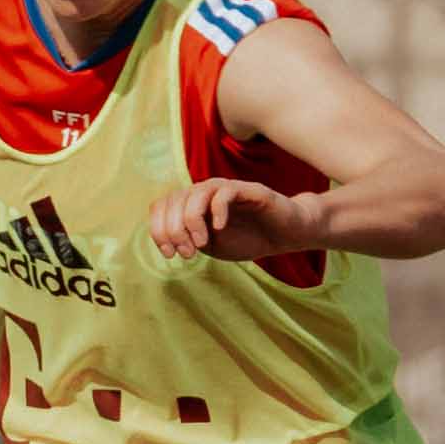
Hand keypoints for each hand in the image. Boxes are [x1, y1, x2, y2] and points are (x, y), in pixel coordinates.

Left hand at [149, 177, 320, 263]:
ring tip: (202, 243)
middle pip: (174, 201)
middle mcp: (205, 192)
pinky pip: (224, 193)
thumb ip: (190, 240)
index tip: (169, 254)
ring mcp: (225, 189)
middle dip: (174, 230)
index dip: (159, 230)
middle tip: (188, 253)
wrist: (285, 234)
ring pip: (195, 194)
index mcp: (192, 204)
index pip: (161, 206)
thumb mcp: (212, 245)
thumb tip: (168, 240)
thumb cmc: (249, 238)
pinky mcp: (247, 190)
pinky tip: (220, 229)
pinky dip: (217, 211)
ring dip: (191, 221)